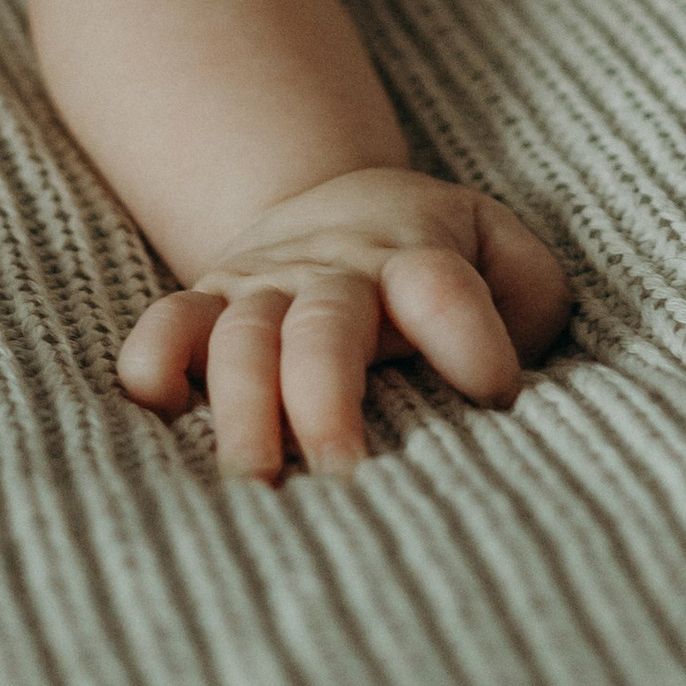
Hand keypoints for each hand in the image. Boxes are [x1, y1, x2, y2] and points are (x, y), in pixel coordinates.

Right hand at [118, 168, 572, 481]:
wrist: (334, 203)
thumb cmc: (438, 257)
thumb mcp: (504, 256)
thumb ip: (532, 304)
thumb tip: (512, 379)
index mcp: (416, 256)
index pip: (441, 286)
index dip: (469, 337)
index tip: (496, 396)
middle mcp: (335, 271)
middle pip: (325, 321)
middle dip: (327, 398)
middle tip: (343, 477)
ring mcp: (263, 288)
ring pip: (240, 337)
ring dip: (244, 406)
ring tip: (256, 482)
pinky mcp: (206, 307)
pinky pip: (163, 328)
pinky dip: (153, 367)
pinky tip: (164, 418)